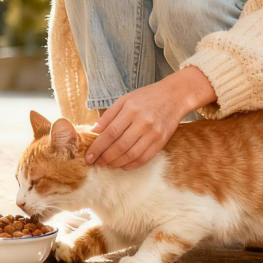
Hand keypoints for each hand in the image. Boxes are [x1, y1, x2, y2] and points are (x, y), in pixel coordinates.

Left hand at [85, 66, 215, 169]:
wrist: (174, 96)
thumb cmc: (145, 97)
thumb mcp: (124, 100)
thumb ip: (108, 116)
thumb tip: (93, 131)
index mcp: (131, 110)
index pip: (110, 133)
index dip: (98, 147)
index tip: (89, 156)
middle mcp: (143, 122)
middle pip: (120, 145)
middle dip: (106, 157)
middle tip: (97, 163)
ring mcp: (154, 133)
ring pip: (132, 154)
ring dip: (117, 163)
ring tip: (108, 165)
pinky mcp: (162, 141)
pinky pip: (145, 158)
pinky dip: (132, 164)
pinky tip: (123, 165)